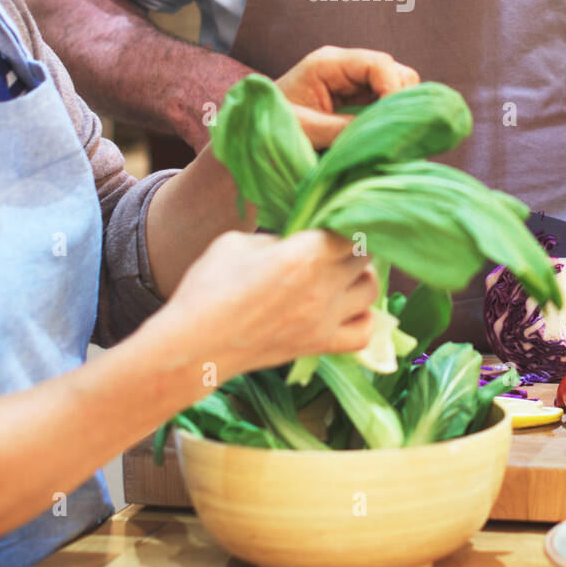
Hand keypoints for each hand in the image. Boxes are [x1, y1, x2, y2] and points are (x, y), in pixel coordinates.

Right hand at [168, 228, 378, 374]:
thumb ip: (277, 238)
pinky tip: (347, 310)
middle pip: (363, 257)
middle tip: (331, 245)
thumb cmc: (208, 288)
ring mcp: (325, 320)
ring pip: (371, 291)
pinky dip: (364, 319)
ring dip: (361, 277)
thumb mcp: (238, 243)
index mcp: (304, 254)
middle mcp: (323, 286)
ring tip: (342, 274)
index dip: (343, 220)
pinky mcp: (319, 346)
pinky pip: (364, 333)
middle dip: (350, 246)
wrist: (194, 345)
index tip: (330, 221)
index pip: (349, 228)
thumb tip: (296, 242)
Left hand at [275, 45, 418, 148]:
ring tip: (384, 136)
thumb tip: (382, 133)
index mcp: (328, 63)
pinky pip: (385, 103)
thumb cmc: (268, 127)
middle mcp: (344, 67)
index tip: (392, 121)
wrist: (251, 134)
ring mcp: (352, 82)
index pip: (379, 64)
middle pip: (395, 72)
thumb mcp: (305, 129)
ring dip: (396, 110)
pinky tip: (380, 136)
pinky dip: (389, 118)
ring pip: (396, 87)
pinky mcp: (355, 99)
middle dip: (399, 100)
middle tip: (389, 132)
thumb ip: (344, 129)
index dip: (394, 90)